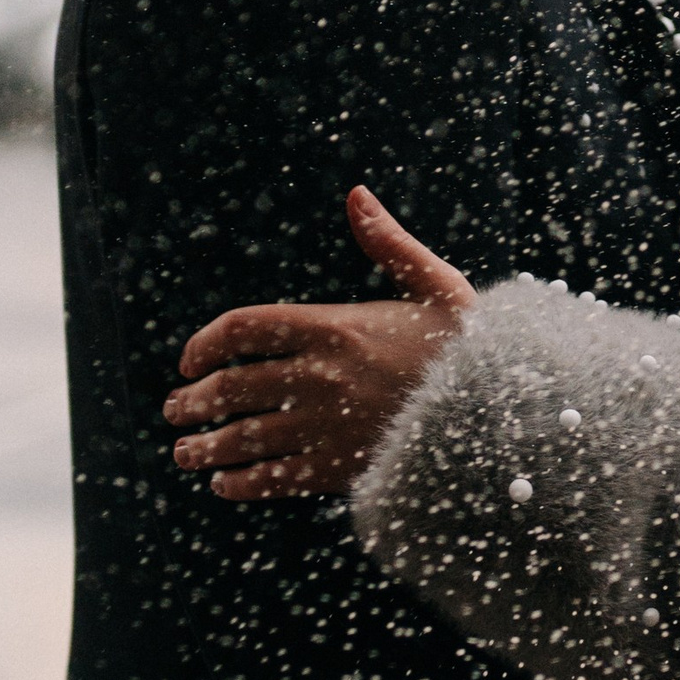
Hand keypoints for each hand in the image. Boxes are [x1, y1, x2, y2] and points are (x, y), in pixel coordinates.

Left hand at [164, 188, 477, 498]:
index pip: (244, 328)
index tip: (189, 359)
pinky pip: (272, 479)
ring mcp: (325, 426)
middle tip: (176, 410)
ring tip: (185, 452)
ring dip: (204, 447)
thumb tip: (356, 194)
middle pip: (231, 387)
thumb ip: (390, 243)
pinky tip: (225, 485)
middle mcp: (319, 377)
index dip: (205, 342)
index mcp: (335, 327)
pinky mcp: (337, 469)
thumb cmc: (472, 347)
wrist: (504, 415)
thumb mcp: (438, 284)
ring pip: (243, 438)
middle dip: (194, 401)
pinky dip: (240, 483)